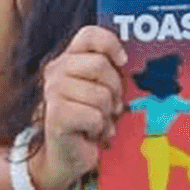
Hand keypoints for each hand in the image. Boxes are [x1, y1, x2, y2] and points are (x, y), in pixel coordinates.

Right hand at [28, 25, 126, 189]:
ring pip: (100, 94)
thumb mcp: (101, 88)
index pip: (89, 34)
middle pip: (99, 65)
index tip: (122, 62)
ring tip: (100, 121)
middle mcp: (56, 70)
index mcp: (68, 58)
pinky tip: (91, 132)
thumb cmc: (89, 116)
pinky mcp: (55, 115)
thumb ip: (110, 70)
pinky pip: (93, 116)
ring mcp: (53, 92)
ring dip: (107, 113)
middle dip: (115, 88)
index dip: (110, 44)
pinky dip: (98, 127)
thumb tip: (136, 63)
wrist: (66, 155)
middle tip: (114, 104)